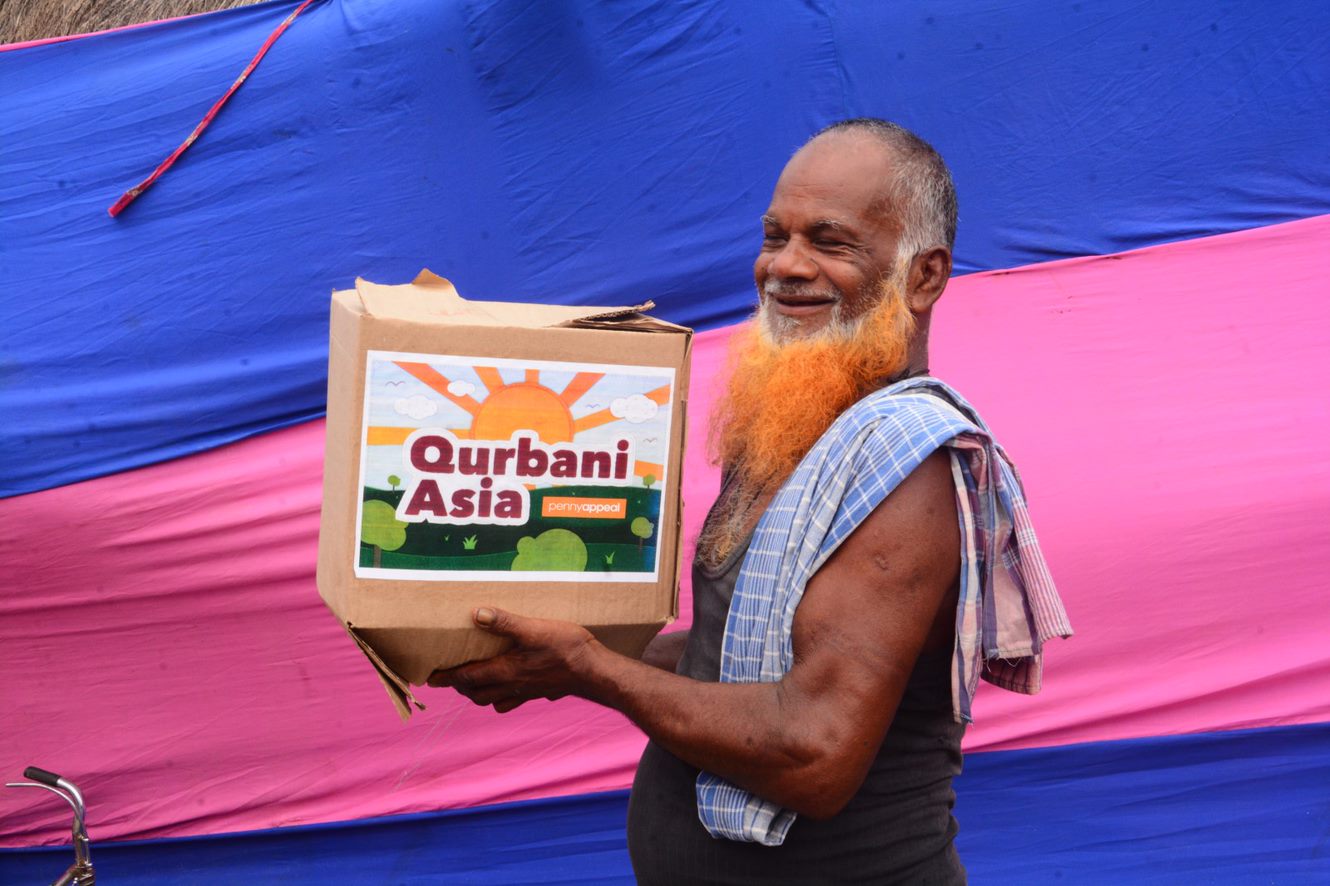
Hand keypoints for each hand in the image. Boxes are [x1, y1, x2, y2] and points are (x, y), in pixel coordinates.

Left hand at [428, 607, 599, 712]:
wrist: (594, 671)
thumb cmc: (565, 648)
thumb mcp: (534, 629)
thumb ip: (505, 622)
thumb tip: (476, 614)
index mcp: (505, 671)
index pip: (467, 678)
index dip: (446, 678)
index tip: (429, 678)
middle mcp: (511, 686)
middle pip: (476, 693)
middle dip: (460, 687)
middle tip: (448, 677)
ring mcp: (526, 692)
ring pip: (493, 700)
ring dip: (479, 693)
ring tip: (473, 683)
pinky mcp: (540, 692)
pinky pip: (513, 701)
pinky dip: (502, 697)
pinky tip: (507, 687)